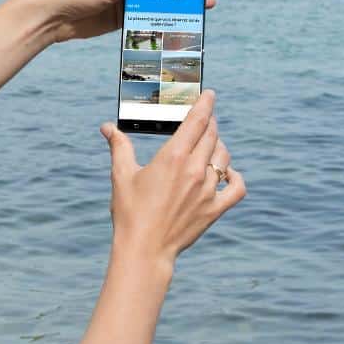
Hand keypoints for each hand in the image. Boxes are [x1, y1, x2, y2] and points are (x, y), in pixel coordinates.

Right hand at [101, 90, 244, 269]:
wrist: (144, 249)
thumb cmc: (130, 212)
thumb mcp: (121, 175)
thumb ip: (119, 147)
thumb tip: (107, 127)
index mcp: (174, 157)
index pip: (198, 120)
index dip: (205, 103)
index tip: (209, 94)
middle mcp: (195, 170)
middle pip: (212, 135)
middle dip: (209, 123)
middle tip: (203, 120)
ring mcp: (208, 190)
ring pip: (223, 157)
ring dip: (217, 146)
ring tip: (209, 145)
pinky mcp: (215, 209)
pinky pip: (236, 187)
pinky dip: (235, 177)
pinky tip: (227, 173)